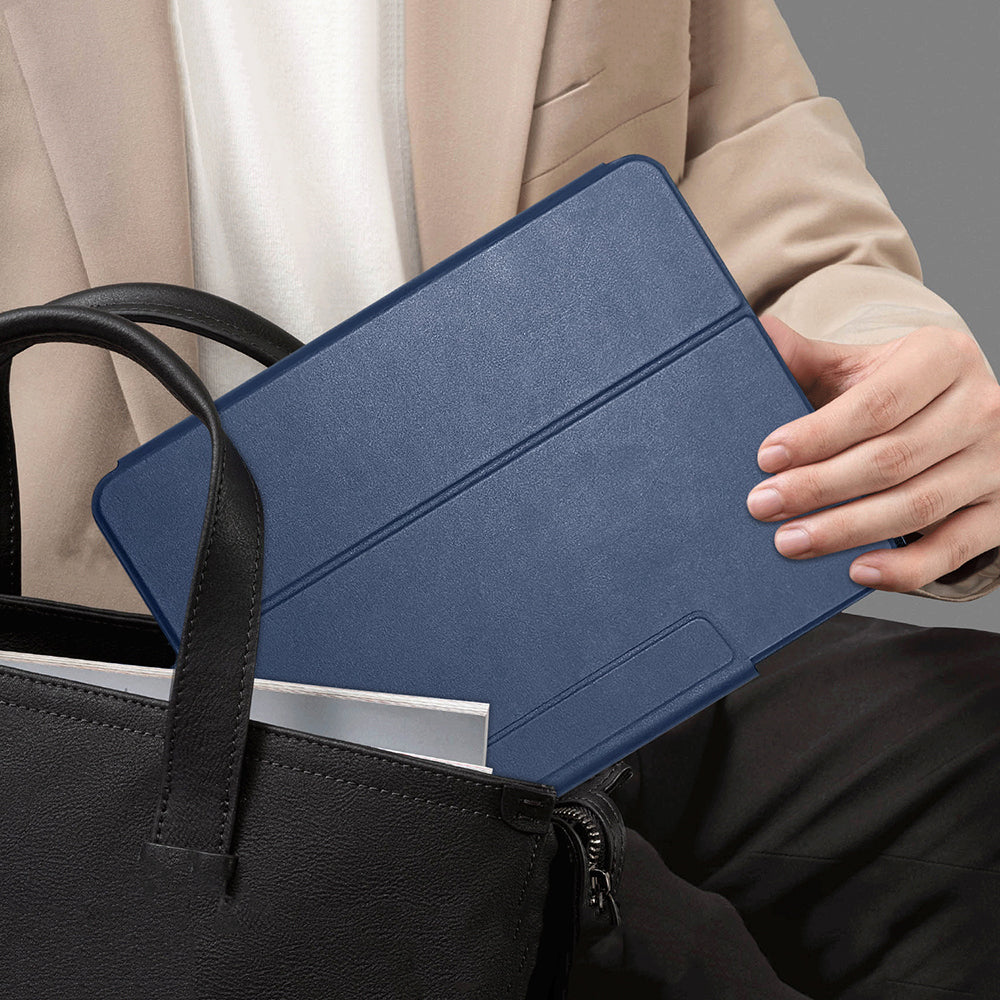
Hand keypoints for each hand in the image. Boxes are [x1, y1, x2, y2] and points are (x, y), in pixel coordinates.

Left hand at [746, 315, 999, 592]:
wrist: (955, 415)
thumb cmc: (891, 392)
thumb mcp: (856, 365)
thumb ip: (805, 356)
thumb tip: (756, 334)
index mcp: (942, 357)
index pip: (876, 404)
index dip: (818, 435)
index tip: (766, 457)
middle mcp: (981, 407)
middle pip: (891, 458)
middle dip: (818, 487)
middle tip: (763, 505)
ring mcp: (997, 462)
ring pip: (916, 506)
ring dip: (846, 530)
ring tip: (790, 541)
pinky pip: (954, 549)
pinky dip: (905, 567)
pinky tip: (856, 571)